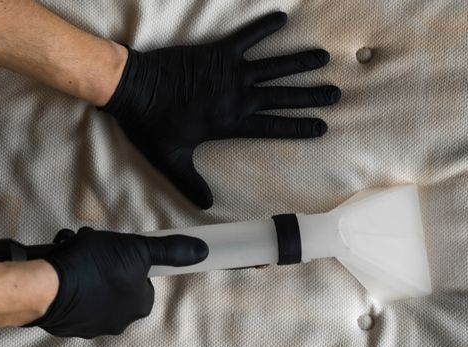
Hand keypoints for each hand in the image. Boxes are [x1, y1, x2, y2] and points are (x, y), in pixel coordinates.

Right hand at [34, 228, 207, 337]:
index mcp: (139, 307)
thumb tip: (202, 251)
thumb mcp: (138, 249)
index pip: (143, 280)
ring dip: (82, 265)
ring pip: (90, 286)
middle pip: (115, 281)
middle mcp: (117, 322)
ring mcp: (89, 325)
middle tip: (90, 245)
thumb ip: (170, 251)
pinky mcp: (64, 323)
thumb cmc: (95, 267)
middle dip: (103, 260)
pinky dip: (65, 278)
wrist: (46, 287)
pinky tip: (58, 266)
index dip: (129, 260)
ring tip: (71, 251)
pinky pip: (69, 295)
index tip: (115, 249)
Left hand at [100, 11, 340, 208]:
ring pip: (272, 67)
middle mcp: (236, 97)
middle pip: (282, 97)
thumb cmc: (150, 126)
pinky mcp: (216, 52)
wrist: (132, 88)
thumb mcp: (171, 160)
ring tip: (322, 57)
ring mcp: (228, 72)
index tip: (322, 126)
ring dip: (298, 62)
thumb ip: (191, 183)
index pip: (273, 127)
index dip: (299, 126)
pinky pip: (245, 37)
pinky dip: (263, 27)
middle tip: (335, 93)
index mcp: (230, 123)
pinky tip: (282, 18)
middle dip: (310, 96)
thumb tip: (206, 207)